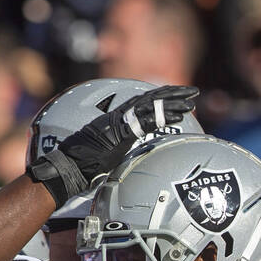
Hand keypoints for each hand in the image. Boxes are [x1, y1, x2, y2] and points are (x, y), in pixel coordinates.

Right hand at [26, 85, 198, 205]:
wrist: (67, 169)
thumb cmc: (81, 166)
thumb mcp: (105, 154)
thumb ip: (118, 148)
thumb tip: (126, 154)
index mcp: (115, 121)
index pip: (141, 105)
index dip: (160, 98)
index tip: (176, 95)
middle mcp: (117, 117)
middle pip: (149, 100)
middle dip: (172, 94)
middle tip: (192, 91)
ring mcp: (119, 123)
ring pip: (150, 106)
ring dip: (173, 102)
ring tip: (191, 99)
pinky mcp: (120, 132)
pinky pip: (146, 121)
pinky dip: (163, 117)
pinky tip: (178, 115)